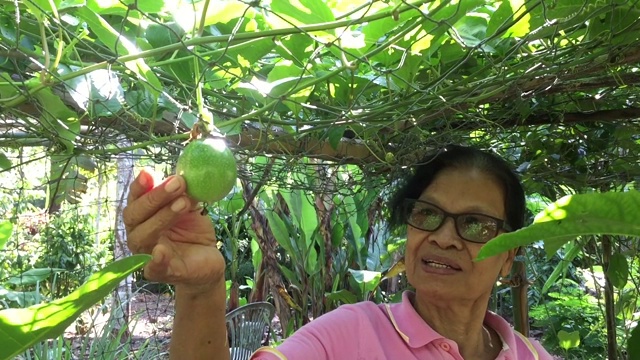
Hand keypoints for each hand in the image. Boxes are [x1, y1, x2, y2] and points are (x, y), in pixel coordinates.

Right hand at [123, 169, 225, 293]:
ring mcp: (147, 255)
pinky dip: (156, 259)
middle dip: (155, 197)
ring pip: (143, 236)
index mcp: (143, 216)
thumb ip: (183, 193)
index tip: (148, 172)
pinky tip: (161, 249)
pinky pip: (154, 268)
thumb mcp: (191, 208)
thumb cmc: (193, 232)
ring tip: (184, 202)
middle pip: (135, 215)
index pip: (135, 199)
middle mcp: (139, 234)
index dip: (139, 186)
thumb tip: (184, 174)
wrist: (208, 261)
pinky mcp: (162, 273)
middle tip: (178, 183)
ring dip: (162, 217)